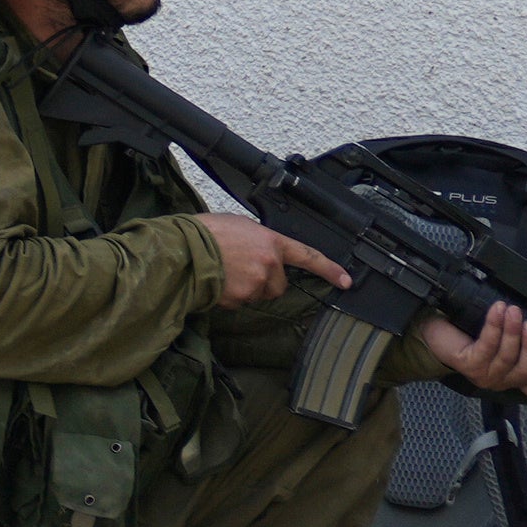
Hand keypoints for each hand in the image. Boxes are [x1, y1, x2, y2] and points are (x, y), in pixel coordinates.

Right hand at [203, 215, 349, 307]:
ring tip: (223, 272)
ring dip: (245, 288)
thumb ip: (258, 239)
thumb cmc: (204, 232)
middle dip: (265, 281)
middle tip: (240, 269)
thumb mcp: (239, 225)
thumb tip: (260, 249)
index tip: (346, 281)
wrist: (181, 249)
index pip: (308, 257)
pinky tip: (216, 282)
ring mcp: (255, 285)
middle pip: (278, 284)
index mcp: (271, 243)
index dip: (330, 270)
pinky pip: (240, 302)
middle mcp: (269, 265)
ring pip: (258, 294)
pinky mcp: (239, 300)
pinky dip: (230, 295)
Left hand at [416, 300, 526, 402]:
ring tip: (513, 311)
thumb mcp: (509, 335)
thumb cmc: (476, 332)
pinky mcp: (468, 364)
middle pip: (525, 371)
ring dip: (512, 332)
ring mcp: (484, 375)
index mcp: (517, 376)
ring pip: (506, 357)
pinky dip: (495, 326)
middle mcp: (503, 380)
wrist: (438, 330)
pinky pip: (487, 345)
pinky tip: (497, 310)